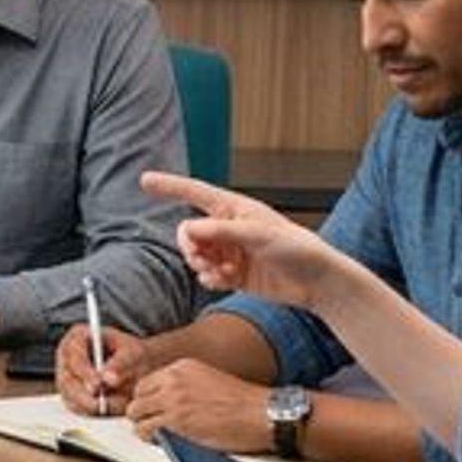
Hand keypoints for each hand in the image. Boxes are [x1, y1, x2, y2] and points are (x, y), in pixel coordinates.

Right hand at [52, 323, 165, 414]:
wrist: (138, 367)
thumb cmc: (133, 354)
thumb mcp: (132, 352)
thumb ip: (121, 364)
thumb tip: (108, 379)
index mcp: (78, 337)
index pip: (74, 354)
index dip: (84, 371)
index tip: (98, 384)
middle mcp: (67, 357)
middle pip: (66, 379)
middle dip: (83, 393)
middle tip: (100, 403)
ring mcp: (66, 377)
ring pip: (69, 396)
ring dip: (87, 404)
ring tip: (108, 406)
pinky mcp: (71, 395)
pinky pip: (75, 407)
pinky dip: (89, 411)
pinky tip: (105, 409)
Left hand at [120, 359, 270, 451]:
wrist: (260, 413)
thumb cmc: (243, 402)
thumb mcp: (208, 379)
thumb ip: (183, 385)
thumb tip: (166, 399)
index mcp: (181, 367)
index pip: (145, 382)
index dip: (145, 399)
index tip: (150, 409)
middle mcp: (173, 381)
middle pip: (137, 398)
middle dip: (141, 413)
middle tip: (150, 424)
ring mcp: (172, 401)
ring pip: (136, 414)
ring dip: (143, 426)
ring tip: (156, 434)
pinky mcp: (176, 423)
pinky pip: (146, 431)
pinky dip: (150, 439)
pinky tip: (162, 441)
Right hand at [140, 171, 342, 308]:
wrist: (316, 281)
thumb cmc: (296, 248)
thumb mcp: (258, 234)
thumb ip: (221, 231)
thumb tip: (188, 230)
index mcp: (235, 208)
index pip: (195, 192)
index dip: (169, 186)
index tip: (144, 180)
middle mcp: (229, 228)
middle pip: (188, 231)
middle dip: (189, 245)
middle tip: (202, 256)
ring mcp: (230, 251)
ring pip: (195, 256)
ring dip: (202, 265)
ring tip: (222, 271)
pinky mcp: (233, 274)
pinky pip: (206, 275)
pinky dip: (210, 279)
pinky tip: (225, 280)